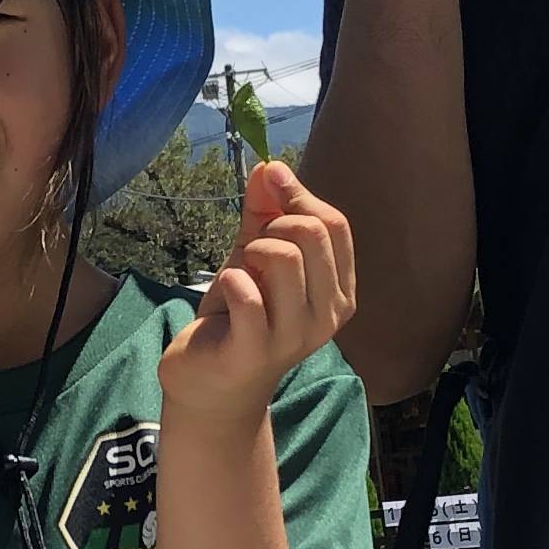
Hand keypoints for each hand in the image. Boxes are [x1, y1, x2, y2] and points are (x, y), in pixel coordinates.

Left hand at [160, 160, 356, 427]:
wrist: (209, 383)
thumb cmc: (238, 317)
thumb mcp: (254, 256)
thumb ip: (264, 212)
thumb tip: (269, 165)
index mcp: (339, 291)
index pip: (335, 225)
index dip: (299, 195)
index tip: (270, 184)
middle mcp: (328, 316)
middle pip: (313, 234)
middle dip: (273, 225)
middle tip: (252, 251)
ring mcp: (295, 337)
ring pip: (284, 258)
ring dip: (250, 253)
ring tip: (240, 276)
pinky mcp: (256, 350)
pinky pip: (248, 293)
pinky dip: (230, 280)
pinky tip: (227, 294)